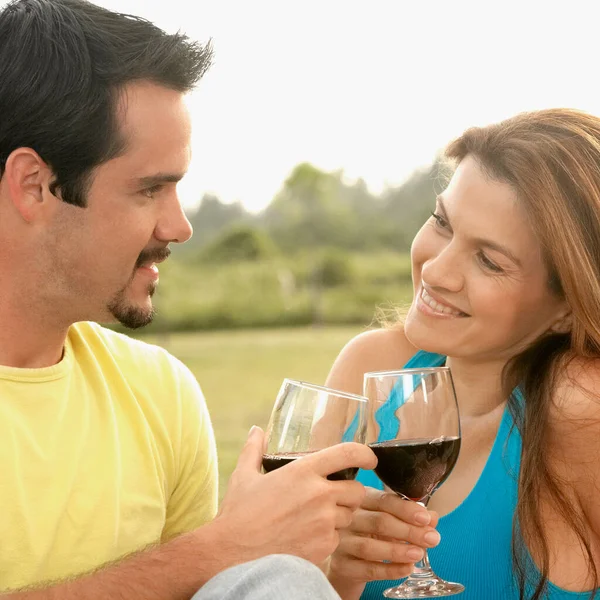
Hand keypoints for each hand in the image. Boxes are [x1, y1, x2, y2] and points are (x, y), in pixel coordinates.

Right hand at [212, 426, 376, 564]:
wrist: (233, 557)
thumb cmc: (238, 515)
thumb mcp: (244, 476)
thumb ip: (254, 450)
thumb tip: (257, 430)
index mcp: (304, 471)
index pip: (348, 453)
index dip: (365, 454)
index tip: (370, 459)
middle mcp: (320, 494)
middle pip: (357, 489)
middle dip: (349, 492)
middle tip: (332, 497)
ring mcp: (325, 522)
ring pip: (349, 516)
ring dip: (339, 516)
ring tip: (314, 519)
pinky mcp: (325, 547)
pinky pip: (338, 539)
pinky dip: (328, 538)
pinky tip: (307, 538)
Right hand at [328, 487, 439, 593]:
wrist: (344, 559)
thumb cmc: (368, 533)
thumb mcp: (388, 520)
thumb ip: (409, 518)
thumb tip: (432, 517)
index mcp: (361, 500)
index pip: (383, 500)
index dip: (406, 509)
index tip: (425, 518)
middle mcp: (348, 518)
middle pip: (378, 522)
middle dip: (408, 530)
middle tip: (432, 538)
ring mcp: (342, 541)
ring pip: (370, 546)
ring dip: (398, 550)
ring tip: (419, 553)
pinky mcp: (342, 564)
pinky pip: (367, 569)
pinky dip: (389, 570)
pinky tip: (407, 568)